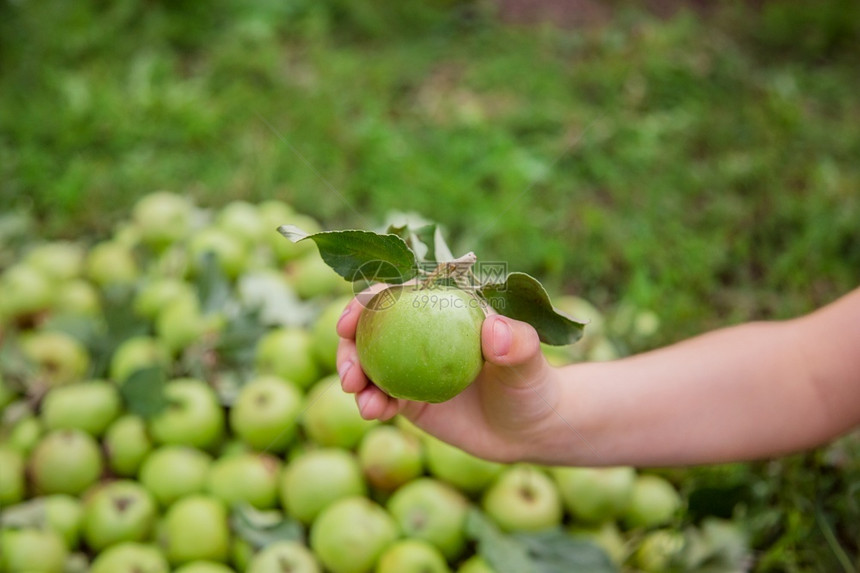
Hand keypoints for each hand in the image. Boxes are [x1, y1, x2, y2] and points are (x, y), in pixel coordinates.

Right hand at [335, 293, 563, 462]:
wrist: (527, 430)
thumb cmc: (531, 385)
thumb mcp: (530, 363)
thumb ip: (518, 344)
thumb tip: (494, 330)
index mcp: (441, 309)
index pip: (399, 294)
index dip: (369, 300)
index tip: (352, 318)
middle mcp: (419, 332)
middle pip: (371, 327)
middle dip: (348, 342)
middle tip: (349, 369)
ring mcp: (408, 365)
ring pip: (368, 362)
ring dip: (353, 375)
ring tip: (360, 397)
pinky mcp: (406, 398)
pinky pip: (381, 397)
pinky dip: (371, 402)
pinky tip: (372, 412)